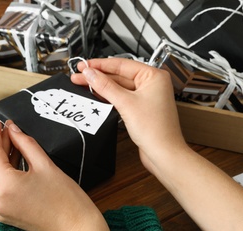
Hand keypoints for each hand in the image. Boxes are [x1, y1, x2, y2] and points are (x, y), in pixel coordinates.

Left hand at [0, 118, 120, 230]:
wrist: (77, 228)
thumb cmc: (66, 200)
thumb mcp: (45, 164)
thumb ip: (25, 144)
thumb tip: (13, 130)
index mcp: (4, 186)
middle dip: (1, 145)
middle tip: (8, 128)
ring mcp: (1, 210)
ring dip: (5, 159)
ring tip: (14, 142)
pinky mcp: (7, 214)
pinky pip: (3, 189)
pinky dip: (8, 174)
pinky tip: (17, 162)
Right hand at [70, 58, 186, 173]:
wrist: (163, 153)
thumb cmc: (156, 130)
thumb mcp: (126, 103)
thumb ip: (105, 86)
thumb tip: (91, 74)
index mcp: (154, 76)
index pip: (121, 64)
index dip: (100, 65)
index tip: (84, 65)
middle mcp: (151, 84)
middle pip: (119, 75)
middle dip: (98, 76)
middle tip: (79, 75)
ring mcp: (145, 96)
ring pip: (119, 86)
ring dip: (101, 86)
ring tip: (83, 83)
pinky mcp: (140, 108)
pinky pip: (121, 97)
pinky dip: (108, 96)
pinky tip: (96, 94)